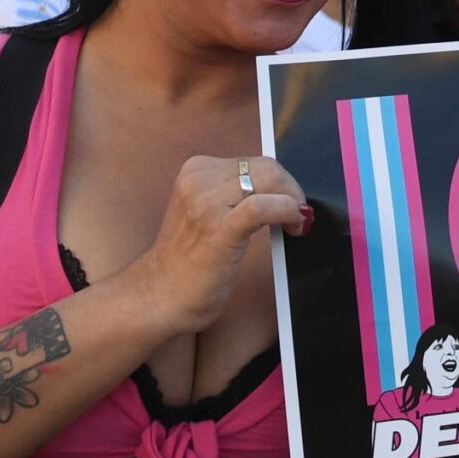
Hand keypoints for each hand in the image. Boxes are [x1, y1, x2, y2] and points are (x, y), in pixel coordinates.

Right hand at [118, 155, 308, 339]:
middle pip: (265, 167)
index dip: (280, 181)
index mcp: (195, 171)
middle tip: (298, 214)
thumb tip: (280, 190)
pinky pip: (263, 206)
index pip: (253, 162)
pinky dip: (286, 211)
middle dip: (291, 189)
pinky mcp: (219, 228)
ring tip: (295, 223)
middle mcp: (198, 180)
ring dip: (293, 201)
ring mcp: (206, 203)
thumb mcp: (205, 212)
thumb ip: (233, 195)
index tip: (289, 202)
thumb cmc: (187, 260)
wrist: (160, 295)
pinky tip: (292, 226)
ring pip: (269, 180)